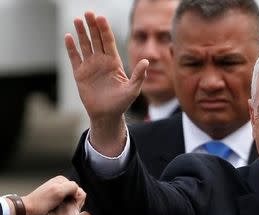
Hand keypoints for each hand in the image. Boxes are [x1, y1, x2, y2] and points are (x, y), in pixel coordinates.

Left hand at [21, 176, 85, 214]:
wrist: (26, 213)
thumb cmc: (40, 203)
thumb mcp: (58, 191)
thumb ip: (72, 187)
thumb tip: (79, 191)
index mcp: (62, 180)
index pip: (78, 189)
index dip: (77, 199)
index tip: (69, 205)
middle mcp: (60, 186)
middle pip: (76, 196)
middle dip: (73, 204)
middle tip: (64, 209)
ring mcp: (58, 195)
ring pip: (72, 203)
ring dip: (69, 209)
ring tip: (61, 212)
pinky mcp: (55, 204)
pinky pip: (66, 207)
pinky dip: (65, 211)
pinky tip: (59, 214)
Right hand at [64, 11, 148, 155]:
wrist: (106, 115)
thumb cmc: (121, 103)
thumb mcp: (133, 90)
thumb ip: (139, 76)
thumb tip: (146, 62)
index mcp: (114, 62)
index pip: (109, 42)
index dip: (105, 30)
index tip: (101, 18)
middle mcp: (101, 61)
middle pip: (96, 40)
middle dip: (92, 26)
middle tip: (88, 13)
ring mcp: (90, 66)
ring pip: (85, 45)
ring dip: (81, 33)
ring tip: (77, 19)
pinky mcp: (80, 74)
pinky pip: (74, 58)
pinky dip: (71, 48)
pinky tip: (68, 37)